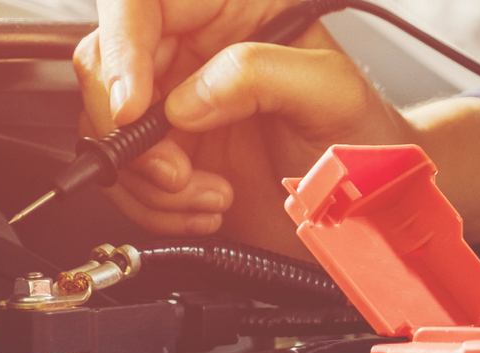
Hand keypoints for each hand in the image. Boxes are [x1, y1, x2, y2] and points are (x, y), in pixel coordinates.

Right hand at [73, 0, 415, 251]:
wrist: (372, 206)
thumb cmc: (365, 136)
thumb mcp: (330, 93)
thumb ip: (263, 75)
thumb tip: (191, 96)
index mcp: (231, 9)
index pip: (142, 4)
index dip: (123, 49)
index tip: (135, 106)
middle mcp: (195, 51)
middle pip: (107, 68)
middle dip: (132, 132)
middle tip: (177, 171)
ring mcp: (177, 104)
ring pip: (108, 129)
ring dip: (149, 180)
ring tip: (211, 195)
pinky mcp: (172, 155)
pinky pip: (126, 177)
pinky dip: (156, 206)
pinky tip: (209, 206)